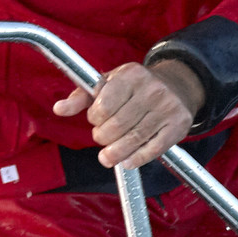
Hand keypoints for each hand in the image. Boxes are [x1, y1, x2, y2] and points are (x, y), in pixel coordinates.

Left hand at [53, 58, 203, 169]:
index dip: (95, 119)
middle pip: (117, 126)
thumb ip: (81, 96)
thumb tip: (59, 109)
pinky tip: (127, 161)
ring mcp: (167, 107)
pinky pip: (153, 149)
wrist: (176, 85)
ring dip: (116, 153)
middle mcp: (152, 89)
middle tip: (102, 138)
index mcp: (131, 75)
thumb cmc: (134, 87)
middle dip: (103, 137)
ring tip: (108, 157)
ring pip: (134, 139)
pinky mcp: (178, 125)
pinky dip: (137, 158)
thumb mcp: (108, 83)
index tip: (96, 120)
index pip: (104, 106)